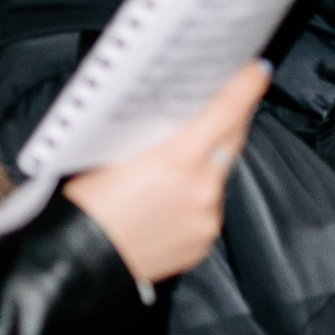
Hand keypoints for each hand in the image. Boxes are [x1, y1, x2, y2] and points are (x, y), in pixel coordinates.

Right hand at [63, 65, 269, 283]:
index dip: (247, 84)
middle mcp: (202, 187)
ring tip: (180, 160)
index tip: (256, 69)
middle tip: (227, 99)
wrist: (77, 265)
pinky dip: (197, 197)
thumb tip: (178, 117)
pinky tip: (172, 199)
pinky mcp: (204, 239)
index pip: (227, 109)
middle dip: (231, 118)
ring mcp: (207, 216)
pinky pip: (209, 207)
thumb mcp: (112, 154)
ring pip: (219, 175)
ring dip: (208, 162)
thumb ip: (156, 135)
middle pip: (232, 138)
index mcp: (178, 158)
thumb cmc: (83, 206)